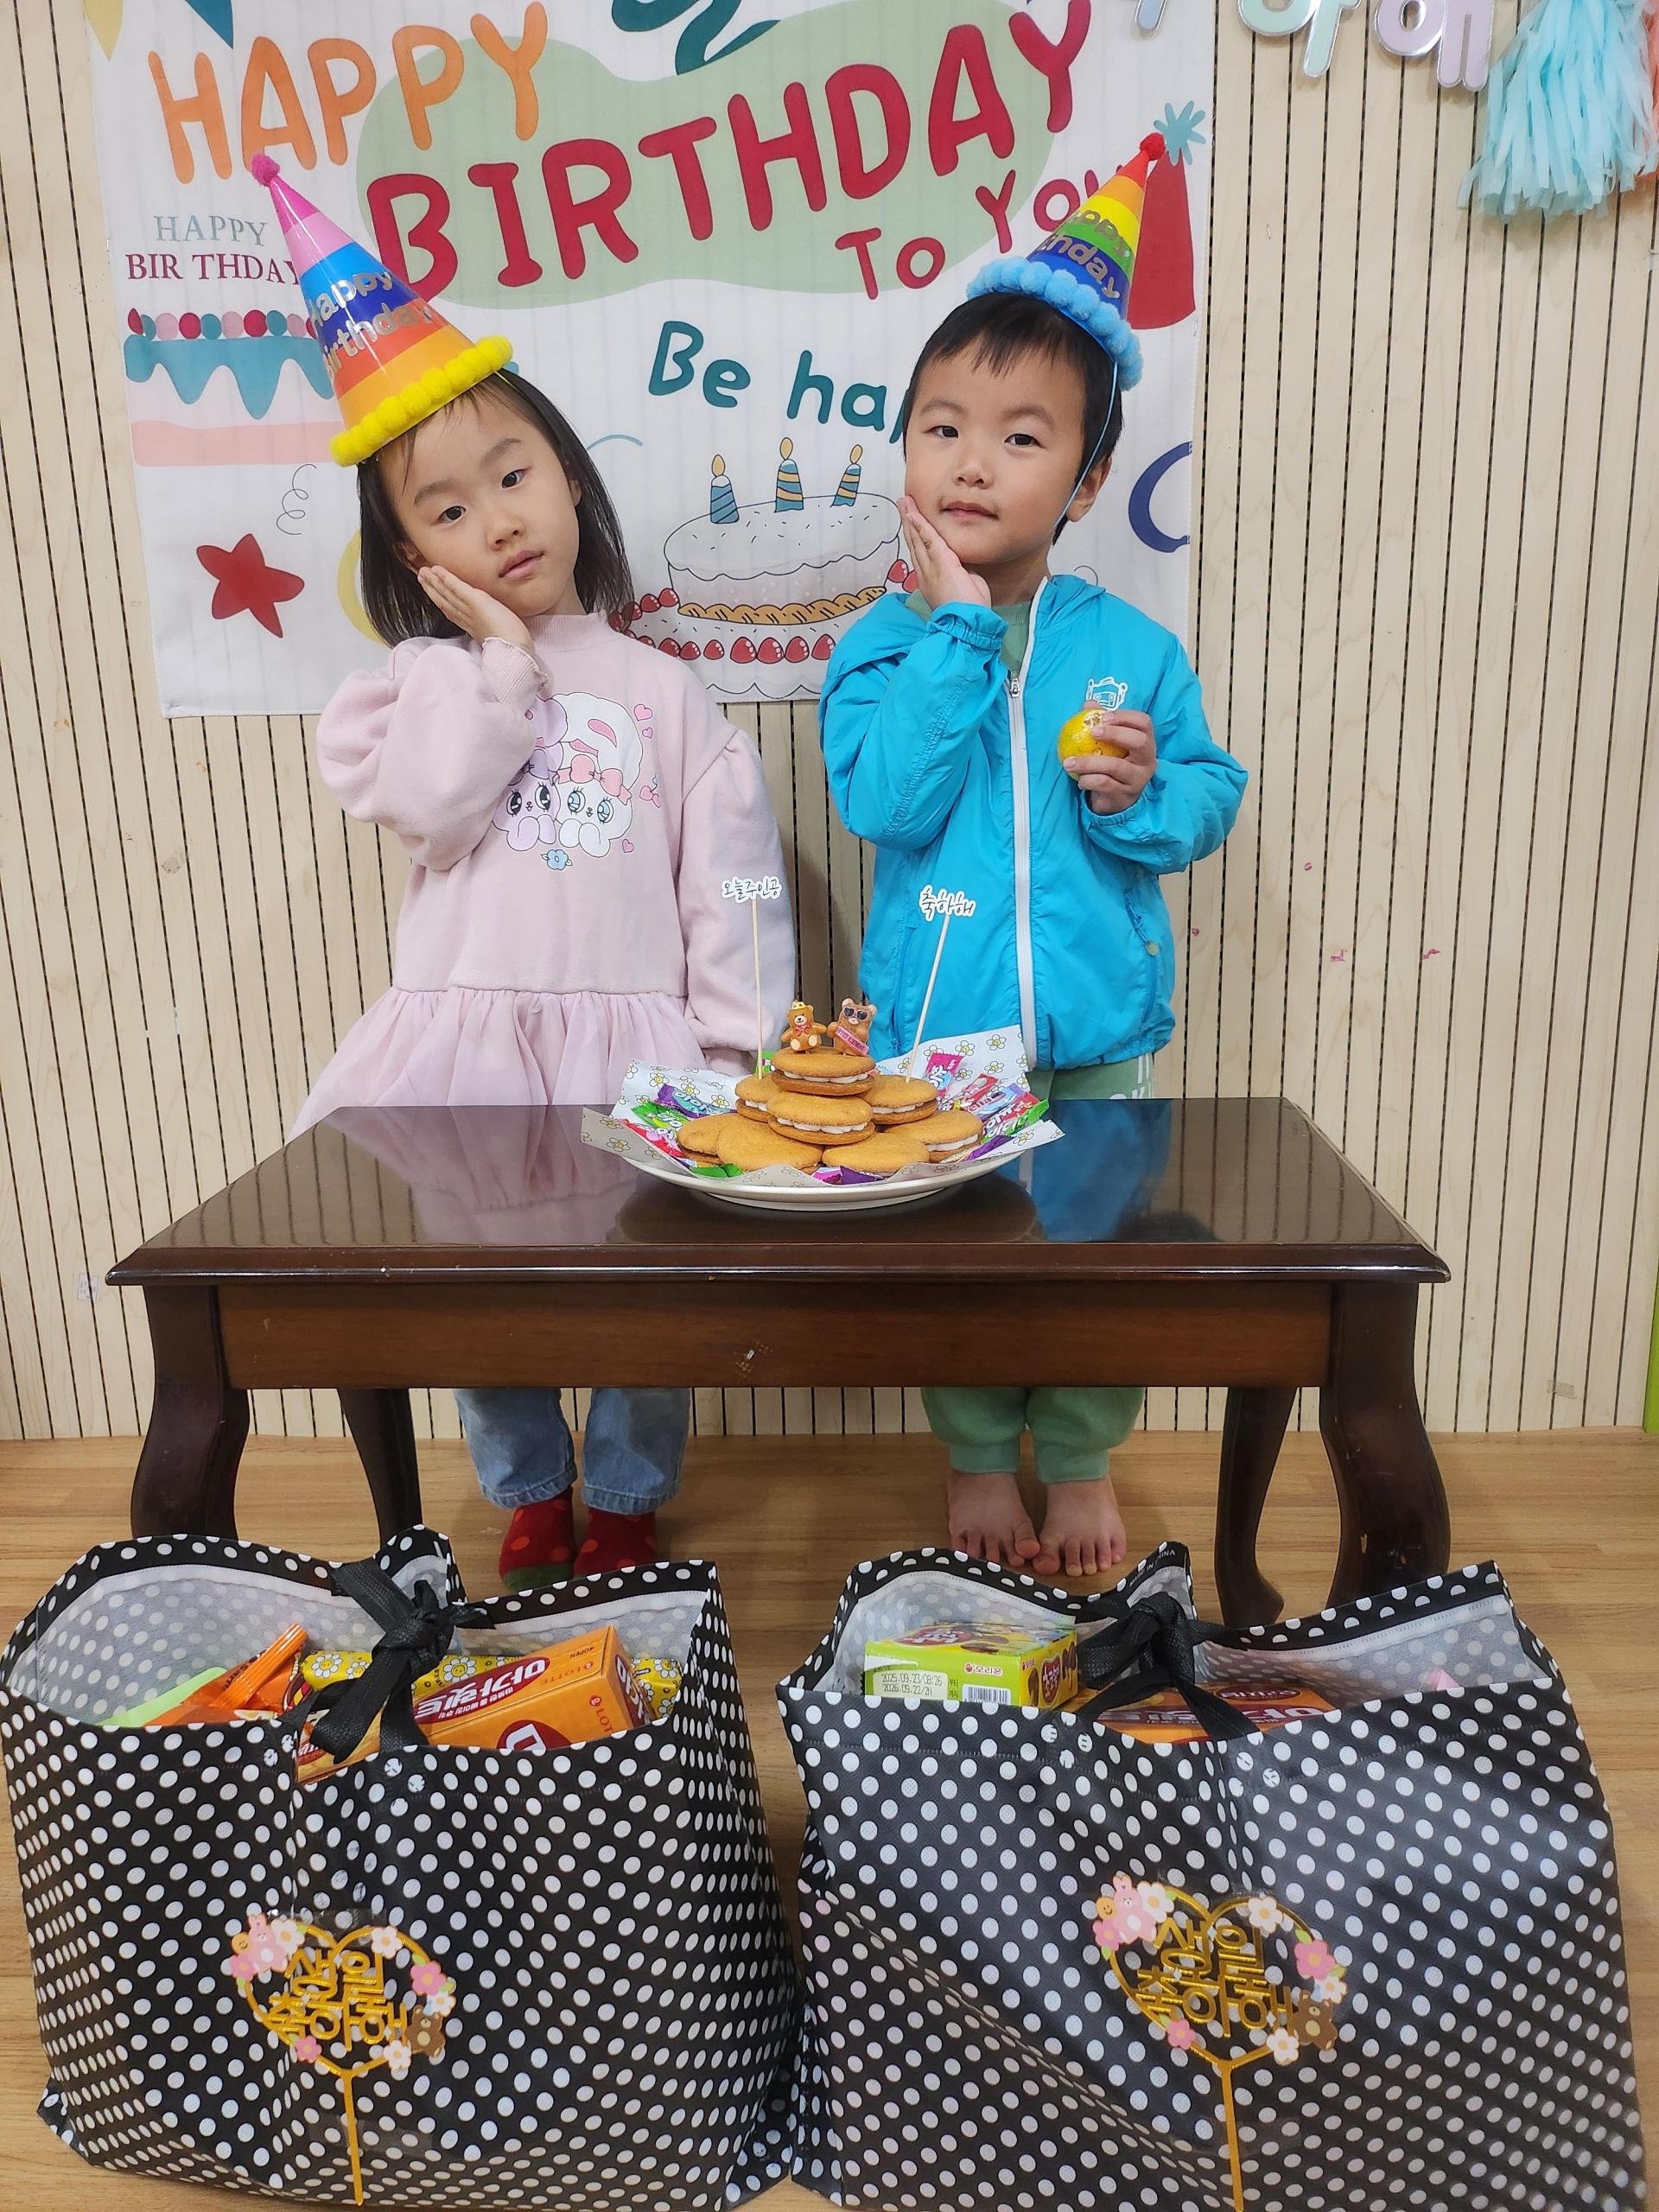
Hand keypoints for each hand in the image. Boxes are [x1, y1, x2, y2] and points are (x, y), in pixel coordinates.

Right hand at [418, 565, 532, 652]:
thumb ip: (493, 631)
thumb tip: (495, 629)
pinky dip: (447, 578)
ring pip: (447, 594)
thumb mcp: (500, 637)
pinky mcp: (476, 602)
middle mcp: (468, 619)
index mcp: (473, 628)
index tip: (433, 593)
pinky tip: (437, 570)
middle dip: (433, 590)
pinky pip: (457, 588)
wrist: (515, 652)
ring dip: (434, 582)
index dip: (442, 602)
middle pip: (446, 602)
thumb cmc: (514, 648)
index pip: (453, 612)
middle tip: (421, 577)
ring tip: (423, 572)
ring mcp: (470, 610)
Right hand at [899, 495, 990, 610]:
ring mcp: (931, 569)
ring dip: (910, 518)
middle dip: (907, 523)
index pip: (921, 555)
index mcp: (931, 581)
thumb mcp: (967, 587)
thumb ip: (963, 573)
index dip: (915, 537)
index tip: (910, 523)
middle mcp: (926, 574)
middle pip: (914, 543)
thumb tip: (966, 565)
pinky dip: (920, 525)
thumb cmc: (970, 611)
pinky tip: (912, 513)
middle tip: (902, 505)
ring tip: (904, 502)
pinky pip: (928, 540)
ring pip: (918, 539)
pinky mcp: (941, 563)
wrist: (967, 624)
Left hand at [1063, 711, 1155, 814]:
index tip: (1104, 717)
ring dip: (1088, 762)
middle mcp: (1147, 761)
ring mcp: (1137, 779)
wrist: (1116, 799)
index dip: (1126, 717)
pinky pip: (1104, 784)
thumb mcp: (1110, 744)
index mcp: (1146, 743)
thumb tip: (1088, 704)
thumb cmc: (1114, 764)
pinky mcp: (1124, 795)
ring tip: (1069, 762)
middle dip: (1115, 734)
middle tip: (1092, 732)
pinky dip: (1088, 780)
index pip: (1144, 723)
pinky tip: (1080, 780)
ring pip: (1115, 766)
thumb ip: (1102, 723)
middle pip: (1139, 741)